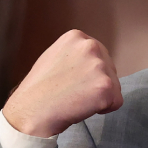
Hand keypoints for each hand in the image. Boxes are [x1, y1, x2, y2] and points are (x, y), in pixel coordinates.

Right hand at [3, 30, 122, 136]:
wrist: (31, 110)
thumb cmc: (40, 89)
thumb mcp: (56, 56)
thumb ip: (77, 54)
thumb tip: (97, 60)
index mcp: (77, 37)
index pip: (100, 56)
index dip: (89, 74)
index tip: (72, 80)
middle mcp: (90, 46)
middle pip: (110, 70)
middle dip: (96, 84)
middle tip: (73, 91)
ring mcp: (99, 66)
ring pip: (114, 87)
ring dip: (100, 97)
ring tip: (76, 99)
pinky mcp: (106, 86)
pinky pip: (117, 102)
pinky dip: (104, 109)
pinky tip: (82, 107)